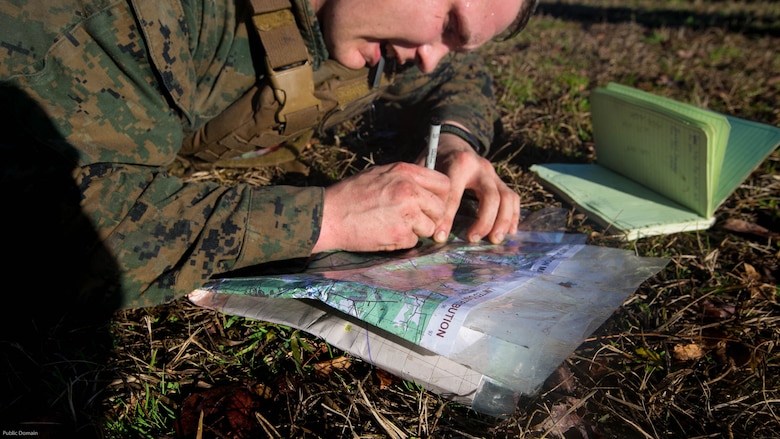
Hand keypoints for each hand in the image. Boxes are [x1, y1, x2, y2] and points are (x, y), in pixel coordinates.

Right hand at [313, 162, 450, 252]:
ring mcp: (406, 213)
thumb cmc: (350, 194)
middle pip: (440, 208)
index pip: (443, 183)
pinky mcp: (400, 234)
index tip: (432, 204)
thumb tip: (425, 188)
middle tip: (416, 221)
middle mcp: (409, 190)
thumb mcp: (379, 174)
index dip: (440, 196)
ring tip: (394, 225)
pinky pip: (413, 241)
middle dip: (431, 217)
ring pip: (429, 228)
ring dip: (416, 231)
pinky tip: (385, 233)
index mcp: (405, 172)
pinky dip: (402, 241)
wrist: (328, 215)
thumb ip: (404, 178)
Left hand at [427, 132, 519, 243]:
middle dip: (484, 221)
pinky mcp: (499, 180)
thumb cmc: (434, 158)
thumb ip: (423, 188)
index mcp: (459, 162)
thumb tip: (421, 219)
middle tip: (472, 240)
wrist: (451, 142)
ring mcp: (493, 173)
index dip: (448, 218)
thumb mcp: (423, 166)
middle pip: (491, 196)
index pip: (456, 194)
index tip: (440, 237)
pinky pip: (513, 198)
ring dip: (502, 221)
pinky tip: (509, 231)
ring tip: (494, 240)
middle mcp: (481, 167)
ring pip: (507, 198)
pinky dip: (513, 215)